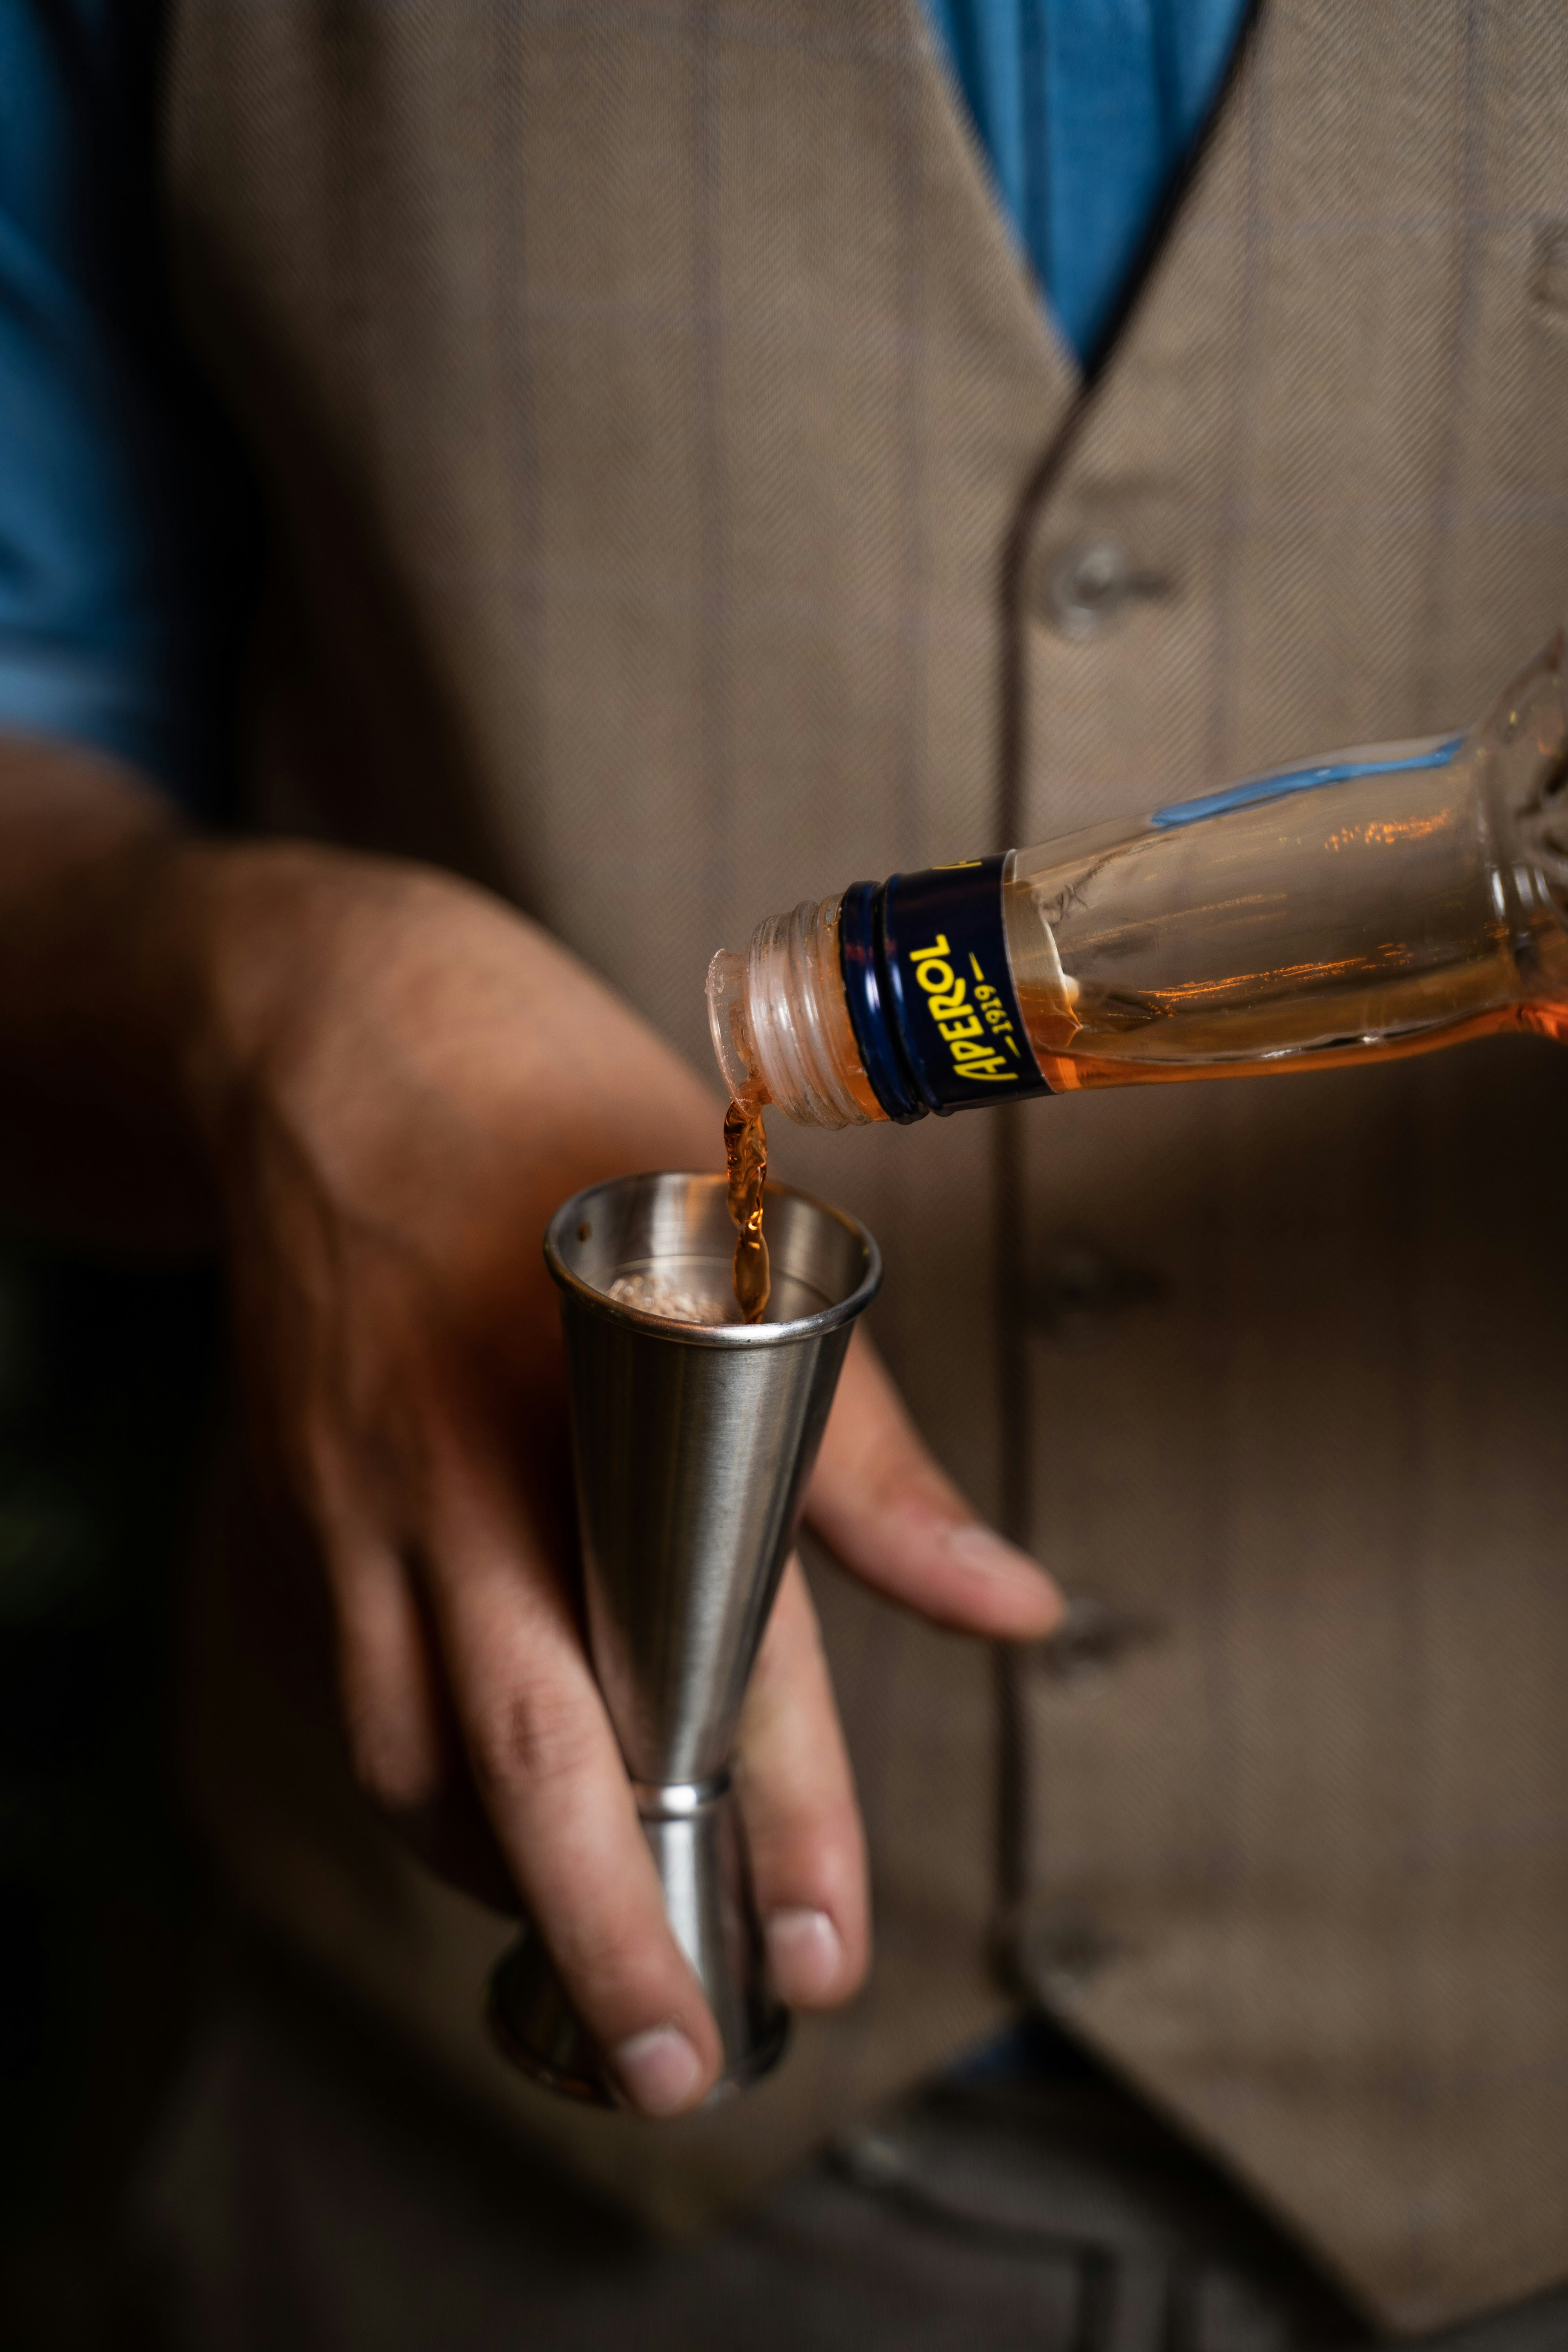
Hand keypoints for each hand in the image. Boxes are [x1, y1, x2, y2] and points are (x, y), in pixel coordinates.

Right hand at [147, 838, 1068, 2114]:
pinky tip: (498, 1817)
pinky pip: (352, 1697)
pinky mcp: (293, 1509)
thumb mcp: (742, 1234)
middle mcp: (462, 1472)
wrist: (334, 1040)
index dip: (789, 1802)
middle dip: (615, 1926)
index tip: (833, 1939)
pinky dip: (427, 1787)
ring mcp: (355, 1500)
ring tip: (614, 1948)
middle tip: (687, 2059)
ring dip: (515, 1873)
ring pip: (419, 1754)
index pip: (715, 1641)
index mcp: (599, 1396)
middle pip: (532, 1752)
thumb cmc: (558, 1119)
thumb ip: (866, 1440)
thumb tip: (1011, 1604)